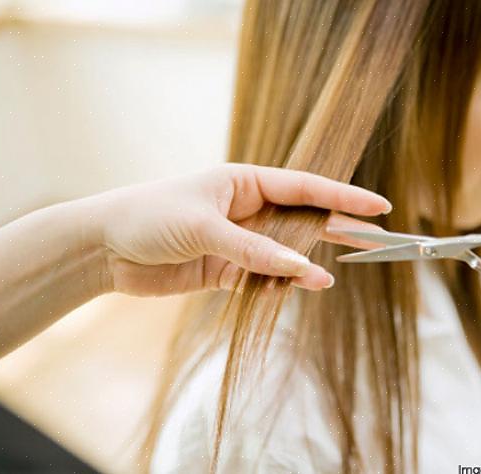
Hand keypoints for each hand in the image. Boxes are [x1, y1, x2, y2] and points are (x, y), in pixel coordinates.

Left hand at [89, 163, 390, 295]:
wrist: (102, 249)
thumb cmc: (149, 217)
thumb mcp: (204, 227)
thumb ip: (254, 249)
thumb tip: (303, 268)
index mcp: (244, 182)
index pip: (305, 188)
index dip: (343, 197)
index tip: (378, 205)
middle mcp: (246, 209)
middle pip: (303, 219)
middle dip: (338, 229)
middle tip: (376, 238)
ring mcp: (238, 241)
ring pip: (286, 252)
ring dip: (308, 263)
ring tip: (336, 273)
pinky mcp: (225, 270)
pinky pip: (263, 278)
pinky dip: (281, 285)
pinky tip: (302, 289)